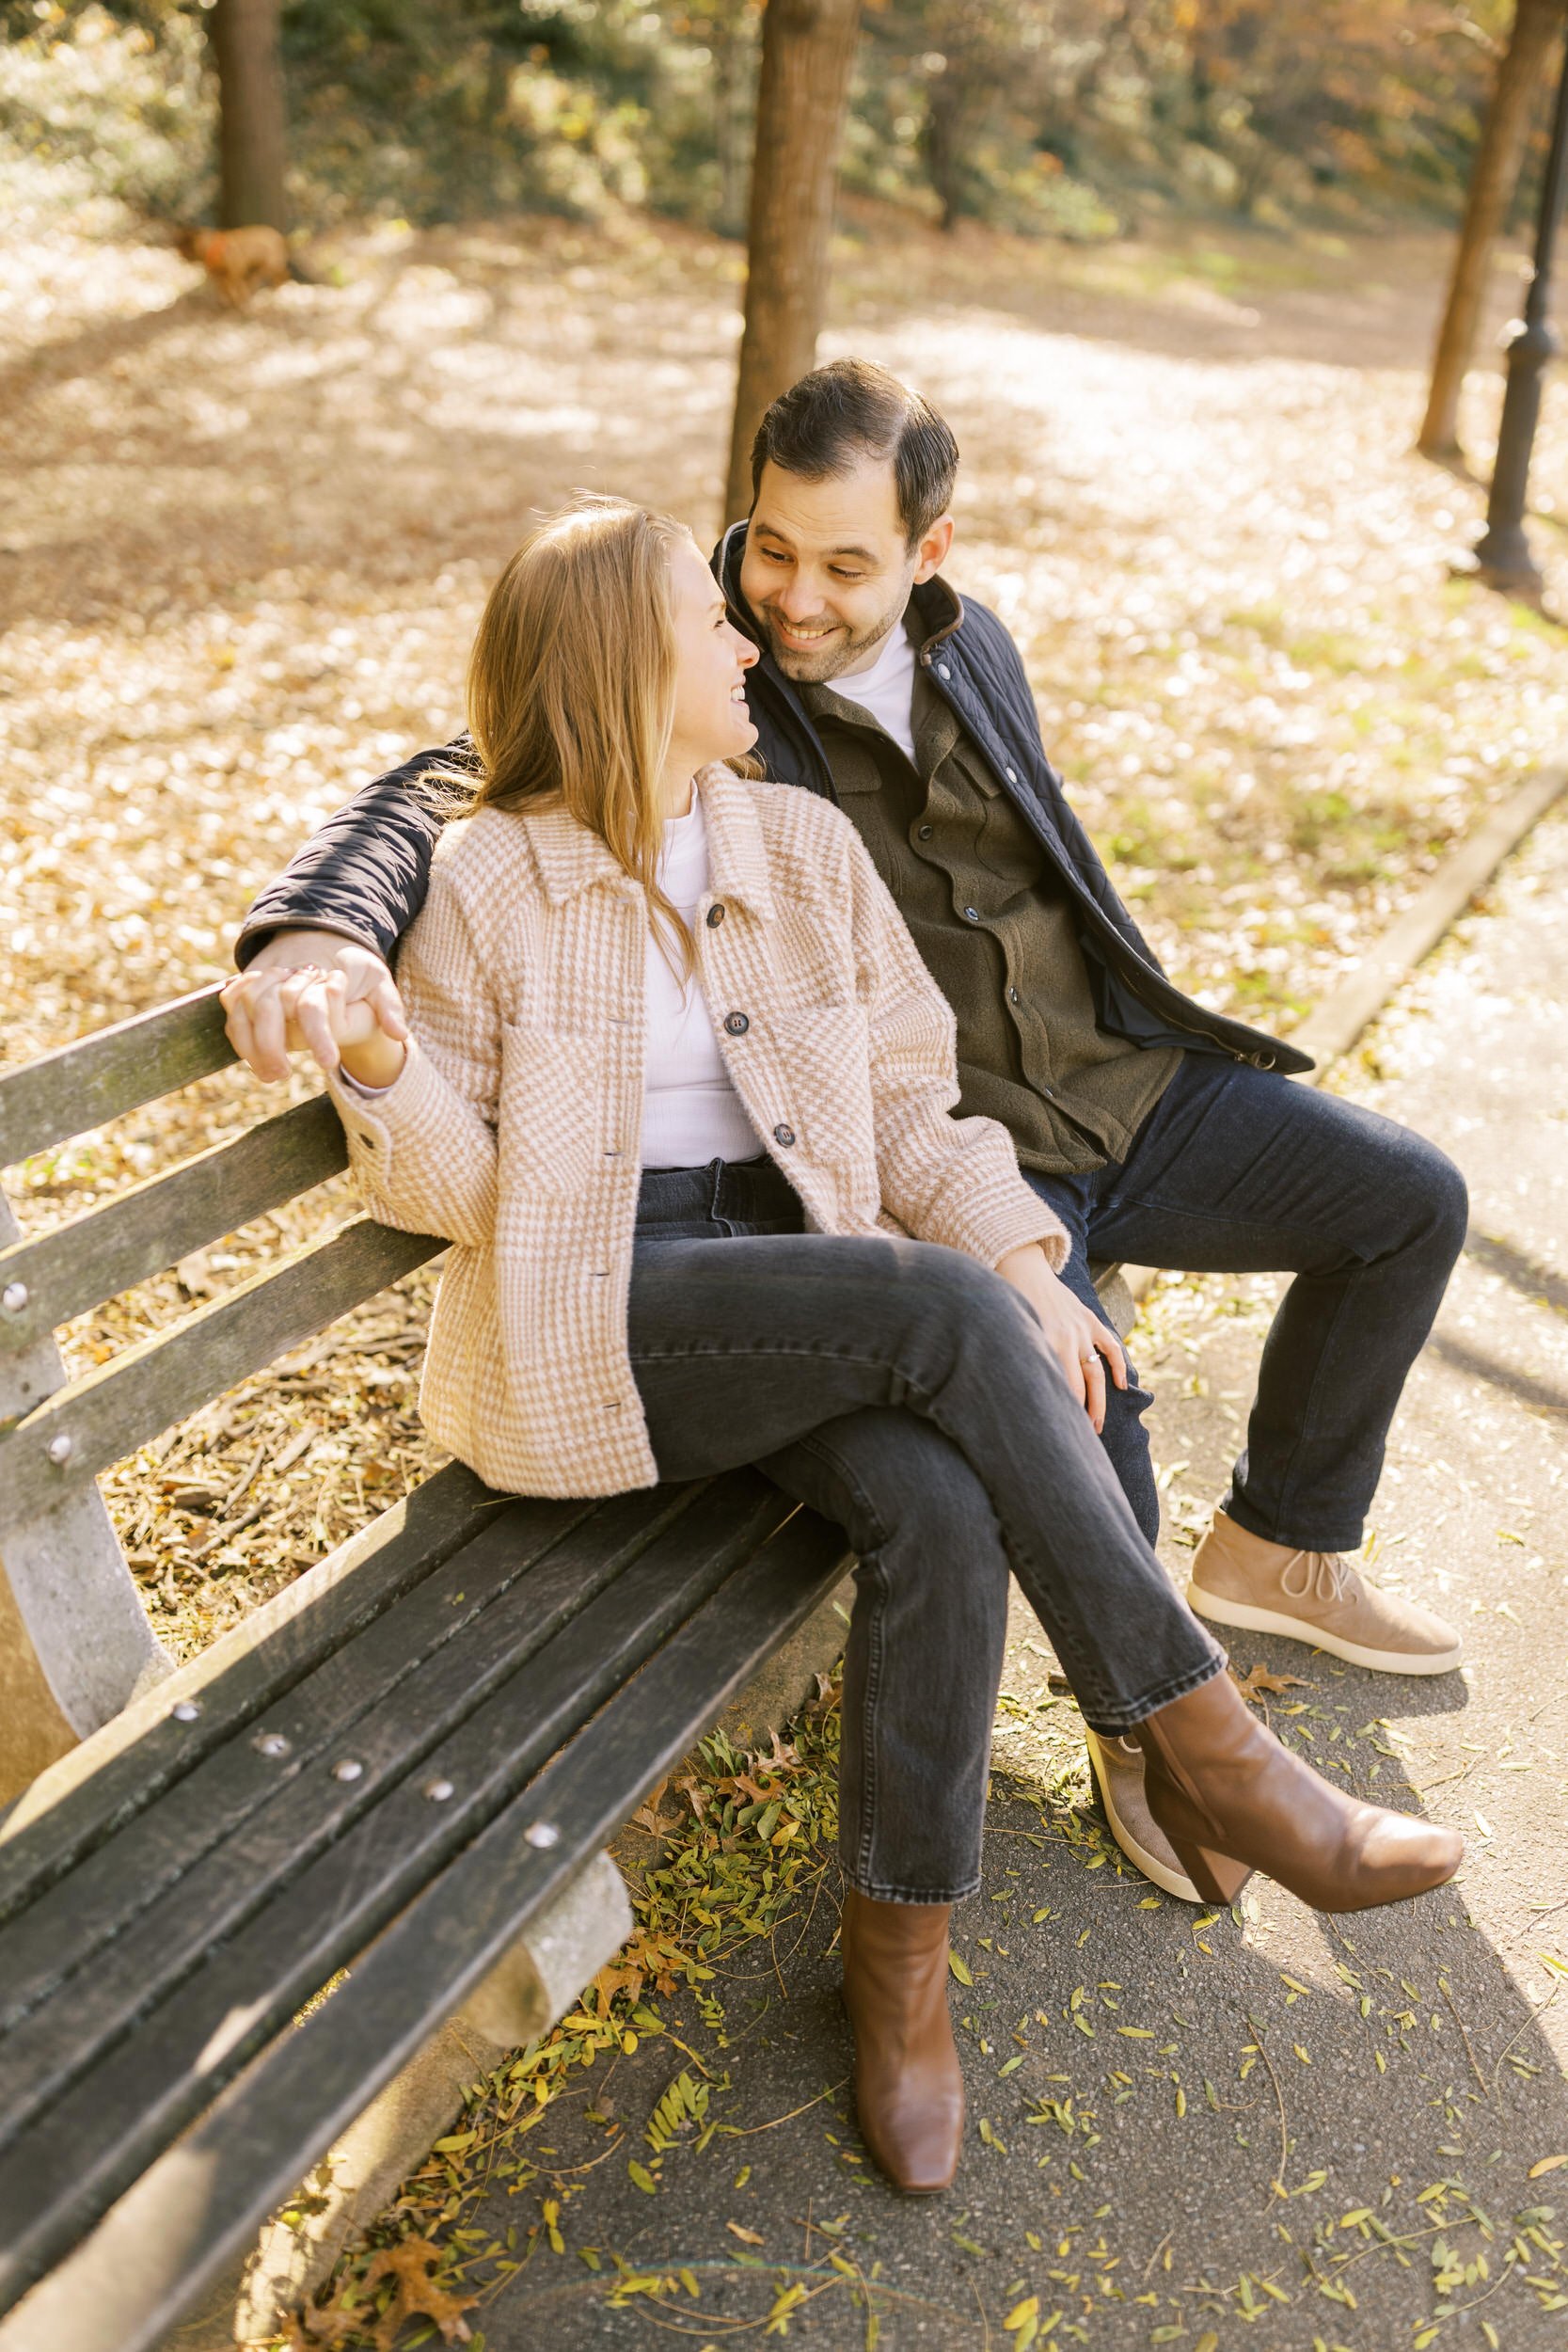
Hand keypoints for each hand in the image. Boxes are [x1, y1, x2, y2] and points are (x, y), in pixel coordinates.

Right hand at [220, 930, 408, 1080]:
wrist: (325, 939)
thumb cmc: (353, 969)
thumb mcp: (378, 980)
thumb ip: (388, 1005)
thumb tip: (399, 1034)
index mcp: (322, 974)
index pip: (313, 1006)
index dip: (319, 1036)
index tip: (328, 1063)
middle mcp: (287, 973)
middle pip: (268, 1006)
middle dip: (272, 1045)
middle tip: (283, 1075)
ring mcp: (265, 976)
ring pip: (244, 1006)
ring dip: (251, 1043)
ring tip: (269, 1075)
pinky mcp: (248, 982)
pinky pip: (232, 1006)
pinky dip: (237, 1031)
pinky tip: (251, 1057)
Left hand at [995, 1244, 1127, 1433]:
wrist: (1020, 1267)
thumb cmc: (1007, 1305)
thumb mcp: (1010, 1335)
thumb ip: (1019, 1360)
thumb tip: (1017, 1395)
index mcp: (1042, 1345)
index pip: (1056, 1390)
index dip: (1060, 1415)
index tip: (1058, 1436)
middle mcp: (1065, 1341)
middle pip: (1078, 1388)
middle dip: (1080, 1417)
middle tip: (1080, 1441)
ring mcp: (1080, 1330)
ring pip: (1096, 1374)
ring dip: (1098, 1402)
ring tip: (1097, 1425)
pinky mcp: (1089, 1320)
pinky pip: (1109, 1346)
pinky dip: (1118, 1365)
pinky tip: (1120, 1386)